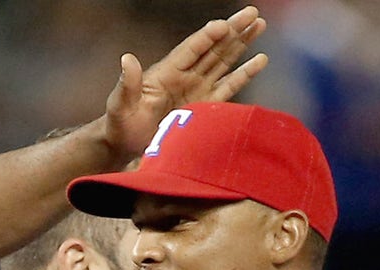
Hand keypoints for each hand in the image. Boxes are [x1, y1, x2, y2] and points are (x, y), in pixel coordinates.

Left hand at [103, 5, 268, 162]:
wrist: (126, 146)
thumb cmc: (120, 124)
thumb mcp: (120, 103)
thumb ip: (126, 83)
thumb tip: (127, 59)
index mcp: (167, 72)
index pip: (191, 49)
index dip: (207, 37)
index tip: (223, 24)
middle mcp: (185, 76)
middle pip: (213, 48)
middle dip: (233, 31)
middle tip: (253, 12)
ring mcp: (197, 90)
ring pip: (224, 61)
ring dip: (241, 44)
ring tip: (259, 24)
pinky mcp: (205, 107)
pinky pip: (228, 87)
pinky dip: (244, 74)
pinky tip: (260, 60)